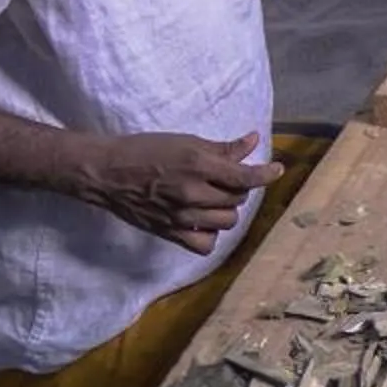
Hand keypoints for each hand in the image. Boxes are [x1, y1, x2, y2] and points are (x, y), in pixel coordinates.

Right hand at [74, 130, 277, 253]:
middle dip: (239, 189)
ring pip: (226, 223)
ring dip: (228, 210)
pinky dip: (211, 234)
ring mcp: (182, 217)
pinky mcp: (170, 234)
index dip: (266, 174)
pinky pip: (204, 245)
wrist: (109, 173)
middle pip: (237, 200)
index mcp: (199, 165)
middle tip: (229, 179)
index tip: (277, 170)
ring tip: (217, 199)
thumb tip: (252, 142)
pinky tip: (205, 221)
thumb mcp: (187, 141)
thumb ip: (222, 148)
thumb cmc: (147, 149)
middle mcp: (194, 194)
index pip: (244, 177)